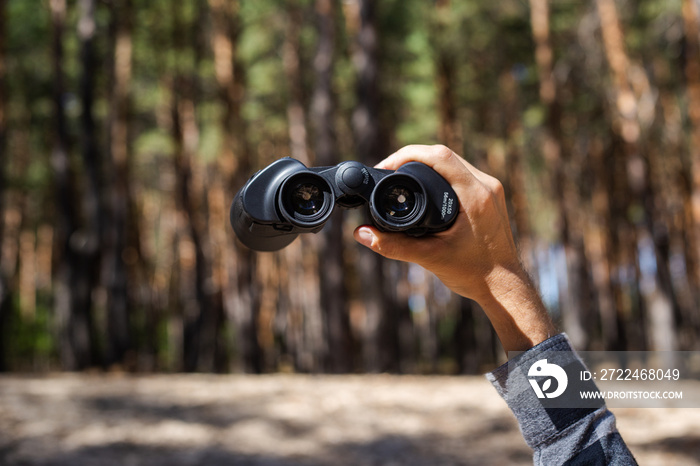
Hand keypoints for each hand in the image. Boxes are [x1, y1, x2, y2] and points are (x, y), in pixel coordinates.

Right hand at [353, 145, 555, 352]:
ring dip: (427, 165)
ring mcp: (491, 190)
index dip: (407, 155)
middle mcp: (487, 186)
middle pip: (444, 155)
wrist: (505, 288)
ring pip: (454, 162)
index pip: (439, 156)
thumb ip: (393, 245)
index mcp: (475, 195)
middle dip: (413, 158)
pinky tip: (426, 186)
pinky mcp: (491, 197)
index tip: (386, 167)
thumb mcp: (430, 258)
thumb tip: (361, 233)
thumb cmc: (474, 274)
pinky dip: (441, 175)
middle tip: (388, 172)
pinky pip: (462, 174)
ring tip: (402, 177)